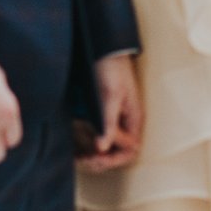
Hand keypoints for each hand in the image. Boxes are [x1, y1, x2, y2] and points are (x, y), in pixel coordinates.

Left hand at [77, 52, 142, 171]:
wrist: (103, 49)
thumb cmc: (113, 69)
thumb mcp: (111, 96)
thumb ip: (109, 122)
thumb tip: (103, 147)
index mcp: (133, 119)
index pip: (129, 150)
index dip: (113, 159)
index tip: (96, 158)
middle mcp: (124, 123)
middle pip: (117, 152)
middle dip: (101, 160)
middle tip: (82, 159)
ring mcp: (113, 120)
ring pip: (106, 147)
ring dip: (93, 155)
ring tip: (78, 157)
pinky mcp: (100, 115)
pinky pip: (96, 137)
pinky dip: (87, 145)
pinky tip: (76, 147)